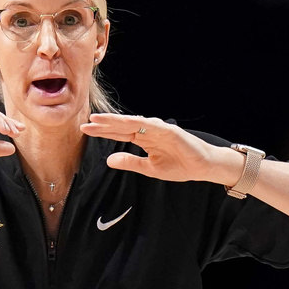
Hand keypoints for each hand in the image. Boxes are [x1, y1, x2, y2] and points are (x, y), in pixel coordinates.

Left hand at [81, 114, 232, 183]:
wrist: (203, 167)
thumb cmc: (180, 166)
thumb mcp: (149, 168)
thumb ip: (130, 162)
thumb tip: (109, 160)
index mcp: (143, 139)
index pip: (119, 134)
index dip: (103, 132)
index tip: (86, 130)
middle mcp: (149, 131)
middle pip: (122, 126)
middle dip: (104, 125)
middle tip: (85, 123)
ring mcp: (159, 129)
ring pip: (134, 123)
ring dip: (116, 120)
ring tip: (100, 120)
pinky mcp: (171, 131)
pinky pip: (152, 126)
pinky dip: (139, 123)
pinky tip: (126, 122)